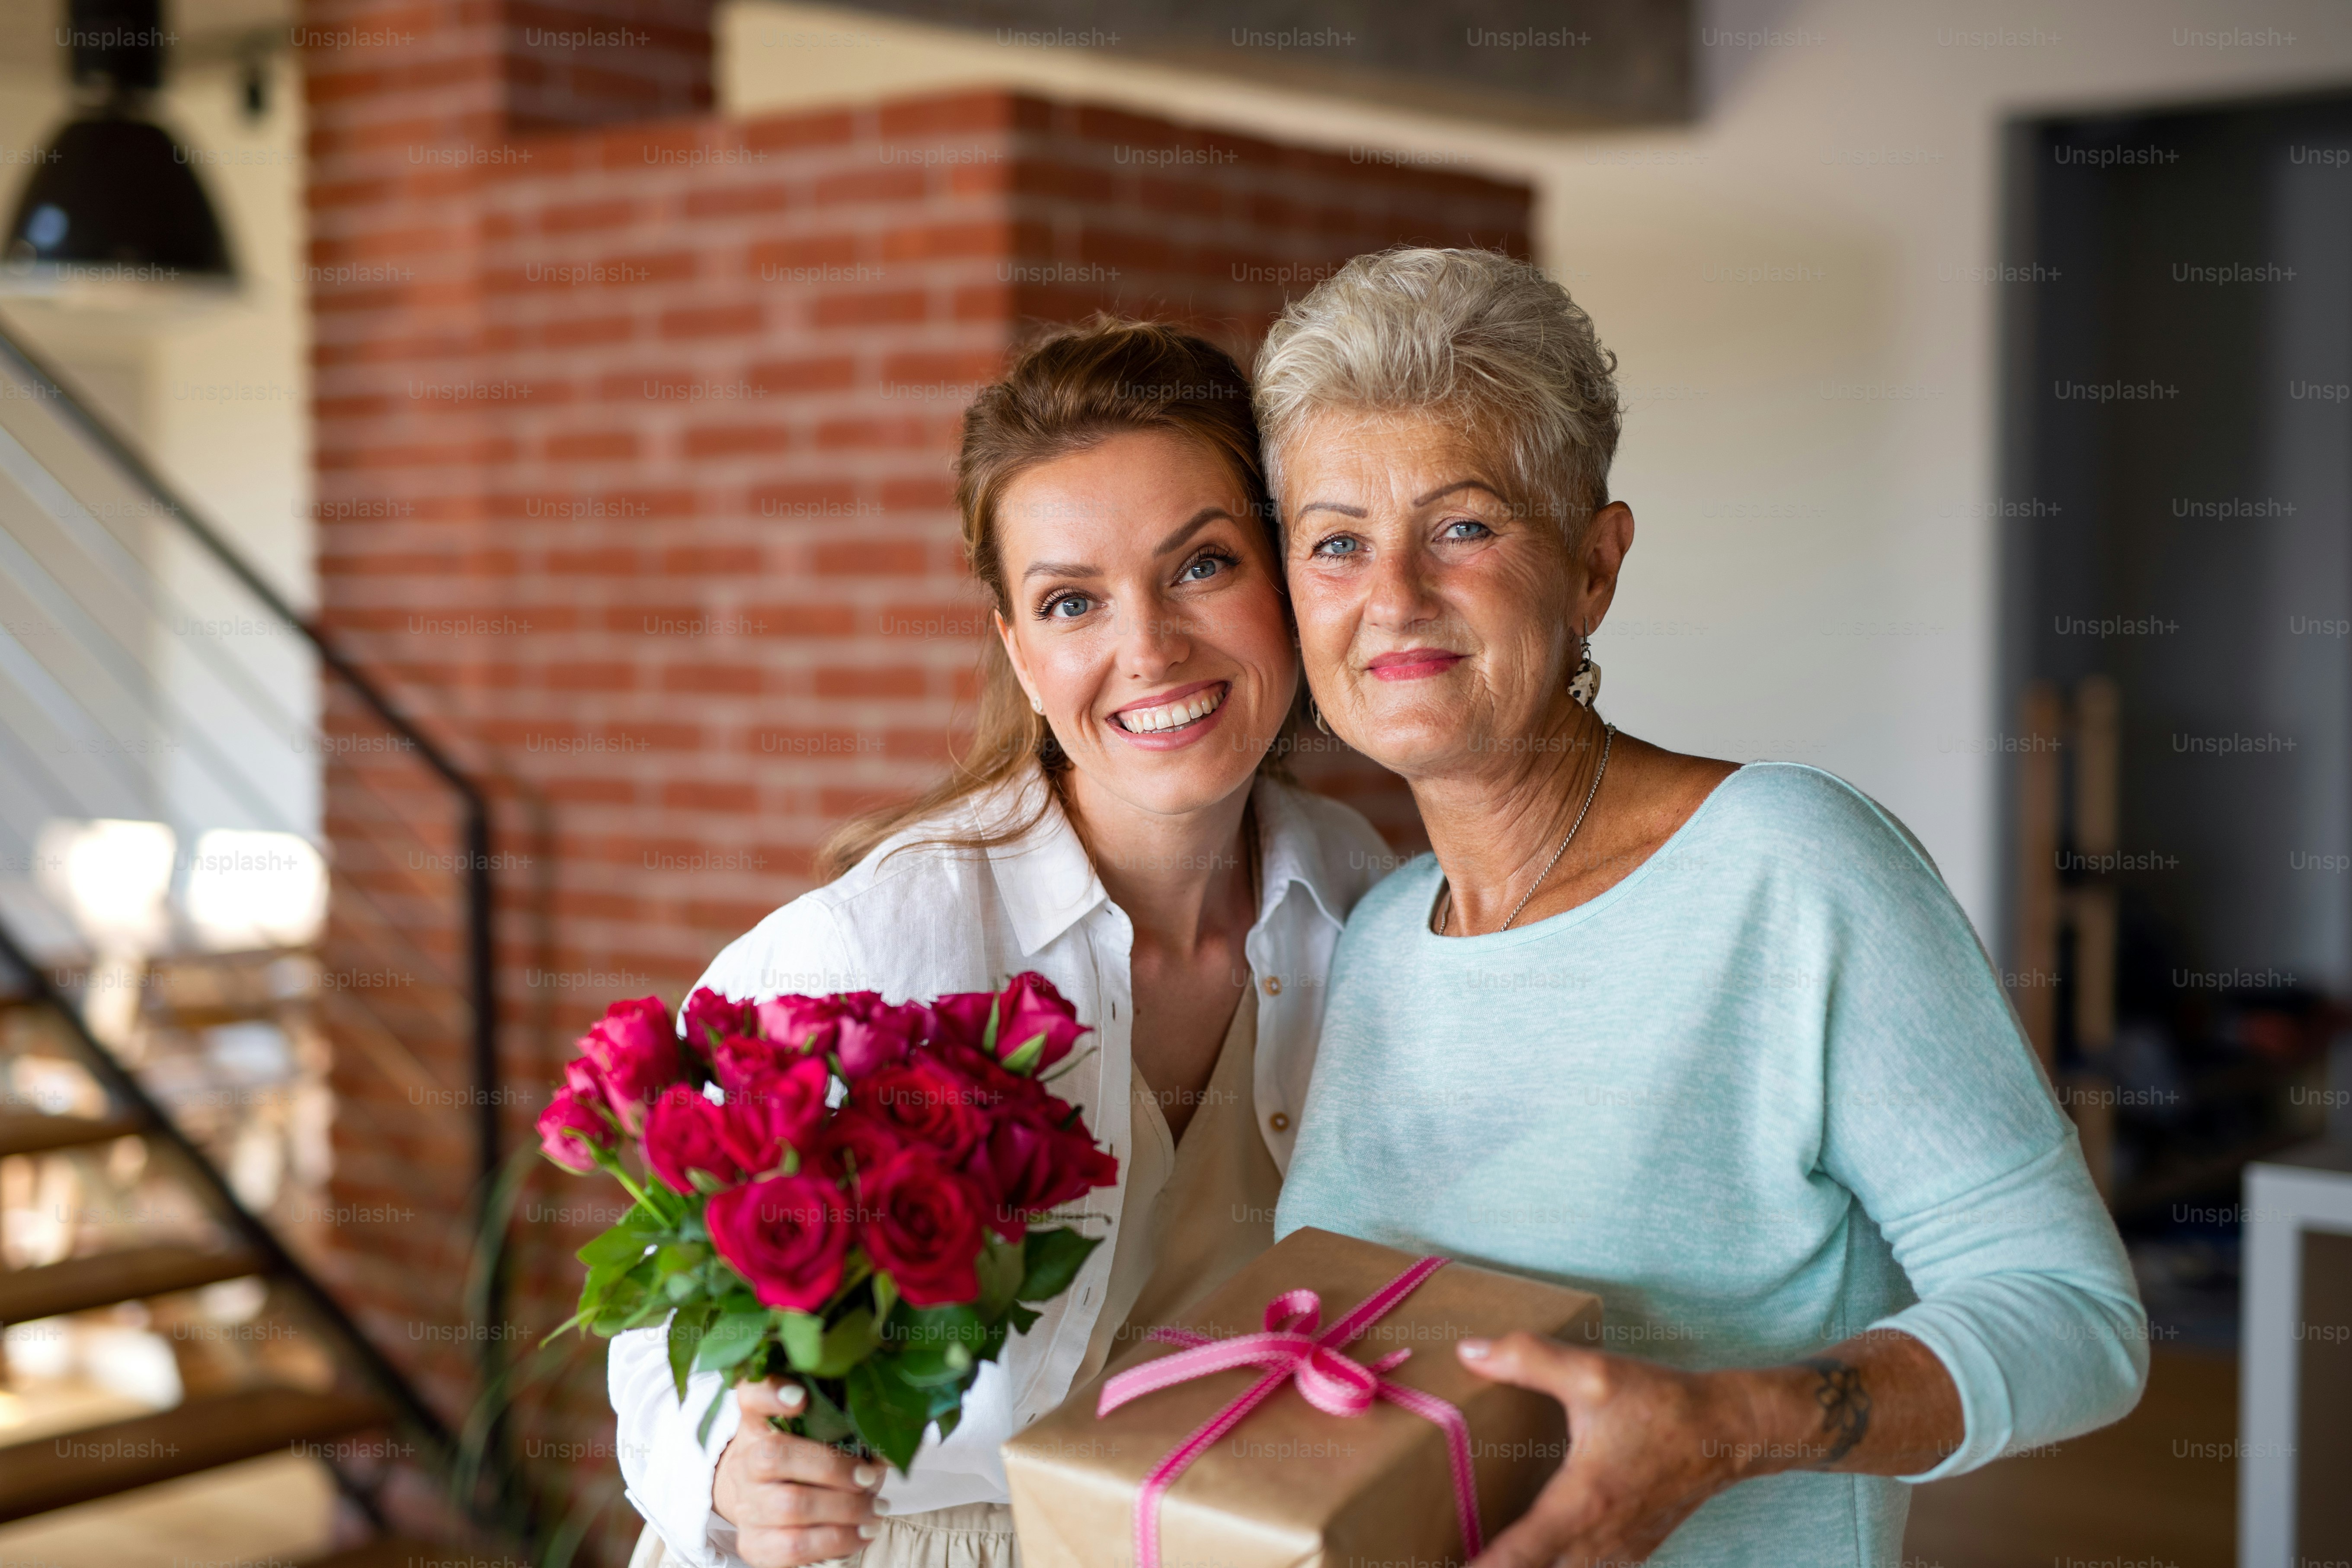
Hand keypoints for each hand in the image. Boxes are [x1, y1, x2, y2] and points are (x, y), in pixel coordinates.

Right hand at [712, 1379, 887, 1567]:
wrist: (760, 1502)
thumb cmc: (804, 1460)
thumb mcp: (821, 1438)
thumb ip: (851, 1433)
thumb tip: (887, 1453)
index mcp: (759, 1422)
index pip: (751, 1397)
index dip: (771, 1394)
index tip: (800, 1396)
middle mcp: (745, 1460)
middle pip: (774, 1456)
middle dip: (831, 1468)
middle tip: (868, 1477)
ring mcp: (745, 1503)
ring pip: (788, 1506)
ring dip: (843, 1511)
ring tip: (876, 1512)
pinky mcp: (752, 1542)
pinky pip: (792, 1547)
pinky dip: (835, 1542)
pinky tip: (861, 1535)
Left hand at [1454, 1333, 1741, 1567]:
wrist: (1727, 1431)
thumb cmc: (1660, 1404)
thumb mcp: (1592, 1373)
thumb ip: (1527, 1359)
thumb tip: (1468, 1352)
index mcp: (1580, 1505)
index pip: (1517, 1558)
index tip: (1435, 1567)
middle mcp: (1598, 1542)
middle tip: (1445, 1554)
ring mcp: (1619, 1554)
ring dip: (1529, 1567)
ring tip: (1485, 1554)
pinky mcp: (1632, 1552)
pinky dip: (1559, 1567)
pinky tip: (1537, 1553)